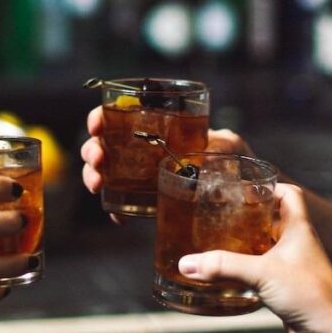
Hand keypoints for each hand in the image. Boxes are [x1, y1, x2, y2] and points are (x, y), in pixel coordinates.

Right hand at [80, 105, 253, 221]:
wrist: (239, 189)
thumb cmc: (231, 157)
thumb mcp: (227, 143)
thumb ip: (222, 142)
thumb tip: (215, 145)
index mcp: (154, 126)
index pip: (118, 116)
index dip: (100, 117)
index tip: (97, 125)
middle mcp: (141, 150)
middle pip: (103, 144)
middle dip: (92, 150)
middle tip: (98, 159)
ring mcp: (139, 176)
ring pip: (103, 172)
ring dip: (93, 175)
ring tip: (97, 184)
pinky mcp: (145, 202)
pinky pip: (121, 204)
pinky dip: (115, 209)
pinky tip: (119, 216)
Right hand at [177, 184, 331, 332]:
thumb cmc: (312, 294)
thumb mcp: (262, 273)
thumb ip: (223, 266)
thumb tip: (188, 263)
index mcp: (298, 229)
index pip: (288, 194)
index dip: (269, 186)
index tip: (243, 186)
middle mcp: (296, 245)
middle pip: (272, 221)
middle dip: (248, 216)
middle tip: (221, 214)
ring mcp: (292, 268)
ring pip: (266, 249)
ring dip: (244, 246)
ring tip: (217, 243)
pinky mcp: (285, 291)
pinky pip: (262, 275)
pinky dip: (245, 273)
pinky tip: (225, 278)